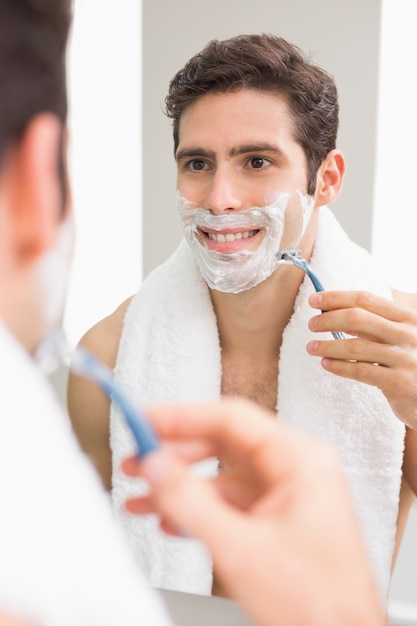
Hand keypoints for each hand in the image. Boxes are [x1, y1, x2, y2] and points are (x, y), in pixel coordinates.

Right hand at [122, 398, 382, 625]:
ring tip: (143, 495)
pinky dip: (198, 511)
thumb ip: (190, 503)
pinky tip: (171, 521)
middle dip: (176, 455)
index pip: (232, 419)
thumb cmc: (320, 605)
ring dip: (181, 487)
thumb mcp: (241, 548)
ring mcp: (287, 498)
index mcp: (301, 461)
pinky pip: (230, 505)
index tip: (147, 419)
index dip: (183, 417)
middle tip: (139, 459)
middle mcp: (296, 472)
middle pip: (224, 446)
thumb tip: (156, 467)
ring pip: (222, 477)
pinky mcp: (277, 523)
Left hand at [307, 290, 416, 428]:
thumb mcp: (397, 337)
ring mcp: (406, 358)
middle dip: (329, 319)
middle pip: (358, 318)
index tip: (315, 300)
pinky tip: (326, 364)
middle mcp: (409, 334)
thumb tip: (333, 312)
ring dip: (328, 346)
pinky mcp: (401, 382)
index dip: (337, 298)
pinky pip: (361, 371)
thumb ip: (372, 326)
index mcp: (408, 317)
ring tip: (311, 347)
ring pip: (355, 346)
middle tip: (312, 325)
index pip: (366, 299)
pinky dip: (339, 366)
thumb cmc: (409, 362)